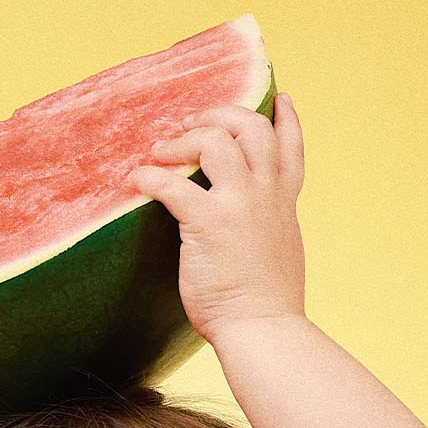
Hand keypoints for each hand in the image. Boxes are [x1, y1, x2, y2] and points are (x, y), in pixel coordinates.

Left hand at [126, 93, 306, 347]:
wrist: (263, 330)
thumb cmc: (267, 306)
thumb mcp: (281, 254)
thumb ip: (269, 229)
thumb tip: (252, 228)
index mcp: (283, 204)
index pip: (291, 148)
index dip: (286, 118)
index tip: (279, 97)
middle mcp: (265, 196)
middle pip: (250, 126)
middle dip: (219, 116)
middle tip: (191, 124)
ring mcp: (239, 206)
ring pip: (214, 140)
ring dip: (182, 139)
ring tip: (161, 150)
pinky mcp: (208, 223)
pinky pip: (171, 184)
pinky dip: (149, 177)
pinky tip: (137, 182)